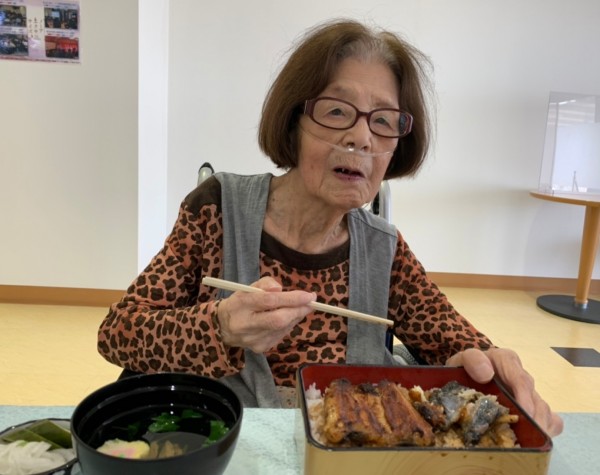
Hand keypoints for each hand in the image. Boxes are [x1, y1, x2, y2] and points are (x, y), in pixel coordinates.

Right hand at [216, 276, 315, 352]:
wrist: (223, 328)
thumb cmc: (240, 303)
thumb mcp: (247, 287)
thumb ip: (265, 283)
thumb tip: (280, 289)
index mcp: (240, 304)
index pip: (268, 301)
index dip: (291, 298)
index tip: (308, 295)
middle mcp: (245, 325)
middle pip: (277, 319)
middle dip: (298, 310)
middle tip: (311, 302)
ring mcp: (252, 339)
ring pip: (282, 328)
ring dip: (296, 316)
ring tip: (300, 307)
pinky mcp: (260, 348)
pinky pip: (281, 335)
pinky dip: (289, 325)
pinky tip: (288, 318)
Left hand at [446, 347, 563, 436]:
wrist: (465, 373)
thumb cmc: (466, 367)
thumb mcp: (464, 359)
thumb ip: (473, 360)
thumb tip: (487, 374)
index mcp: (507, 361)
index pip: (520, 379)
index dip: (525, 397)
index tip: (524, 412)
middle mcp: (521, 377)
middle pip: (535, 399)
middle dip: (534, 420)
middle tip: (528, 437)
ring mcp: (529, 394)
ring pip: (543, 411)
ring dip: (539, 427)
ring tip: (530, 443)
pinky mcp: (533, 408)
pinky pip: (551, 419)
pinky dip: (548, 430)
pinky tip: (536, 440)